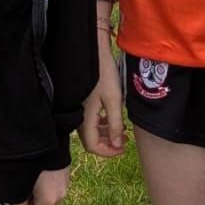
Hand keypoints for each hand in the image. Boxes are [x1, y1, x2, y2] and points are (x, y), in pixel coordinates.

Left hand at [12, 167, 68, 204]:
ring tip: (25, 188)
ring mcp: (64, 185)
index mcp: (49, 200)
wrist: (44, 138)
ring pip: (50, 201)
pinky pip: (54, 190)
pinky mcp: (65, 174)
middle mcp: (60, 195)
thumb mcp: (19, 184)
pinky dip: (44, 190)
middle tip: (18, 200)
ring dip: (37, 200)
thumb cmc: (29, 162)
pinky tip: (35, 179)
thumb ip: (19, 202)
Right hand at [79, 29, 126, 156]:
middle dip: (109, 144)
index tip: (123, 149)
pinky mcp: (82, 102)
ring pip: (91, 131)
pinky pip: (90, 120)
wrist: (93, 53)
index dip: (108, 152)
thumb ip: (116, 125)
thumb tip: (118, 144)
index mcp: (86, 118)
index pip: (93, 146)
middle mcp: (79, 116)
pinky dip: (102, 124)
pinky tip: (113, 118)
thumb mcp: (114, 100)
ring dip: (106, 134)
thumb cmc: (103, 74)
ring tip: (122, 130)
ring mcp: (79, 109)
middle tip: (125, 142)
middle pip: (91, 140)